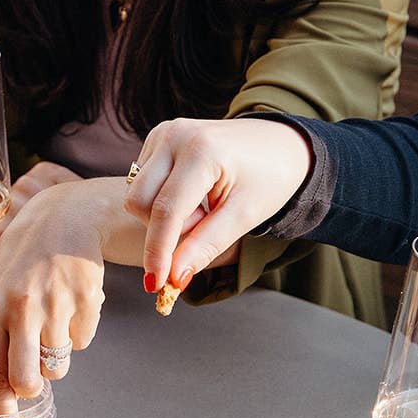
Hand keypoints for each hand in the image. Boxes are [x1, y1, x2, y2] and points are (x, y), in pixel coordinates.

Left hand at [0, 179, 122, 412]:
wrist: (63, 218)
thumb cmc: (24, 259)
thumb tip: (6, 388)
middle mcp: (21, 308)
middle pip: (28, 380)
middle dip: (32, 388)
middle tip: (34, 379)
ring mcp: (57, 305)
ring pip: (59, 365)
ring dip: (55, 353)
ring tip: (51, 320)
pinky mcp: (89, 300)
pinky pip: (83, 341)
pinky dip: (77, 331)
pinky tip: (69, 303)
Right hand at [124, 118, 312, 289]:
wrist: (280, 143)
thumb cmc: (269, 178)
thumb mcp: (245, 216)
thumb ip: (207, 246)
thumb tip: (174, 277)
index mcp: (202, 151)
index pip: (166, 210)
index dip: (158, 250)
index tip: (156, 283)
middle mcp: (175, 136)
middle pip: (140, 202)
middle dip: (165, 228)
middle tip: (205, 223)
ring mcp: (163, 133)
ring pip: (137, 195)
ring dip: (165, 215)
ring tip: (202, 207)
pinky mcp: (158, 137)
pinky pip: (142, 183)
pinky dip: (163, 199)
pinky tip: (192, 194)